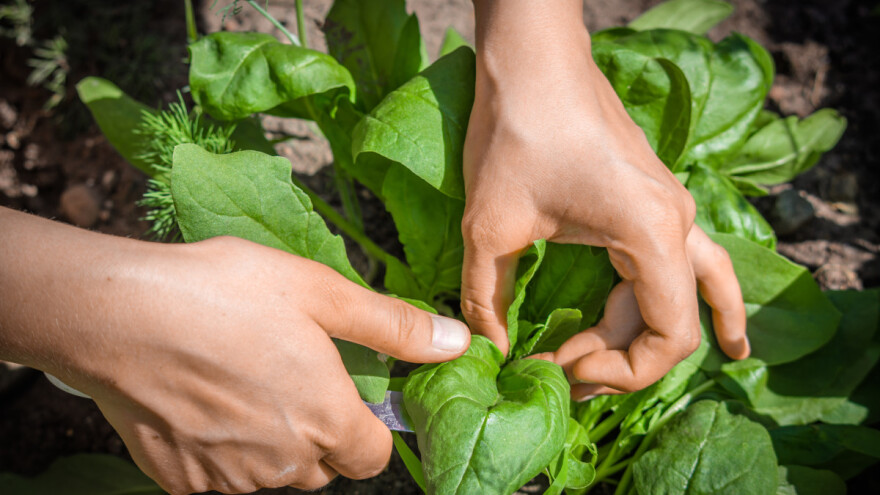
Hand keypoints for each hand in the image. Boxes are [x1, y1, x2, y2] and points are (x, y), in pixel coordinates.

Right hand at [0, 209, 469, 493]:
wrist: (118, 314)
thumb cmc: (223, 294)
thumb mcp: (321, 292)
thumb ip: (393, 326)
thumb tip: (457, 342)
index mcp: (327, 420)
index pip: (374, 458)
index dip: (367, 427)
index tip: (344, 392)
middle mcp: (284, 463)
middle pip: (323, 466)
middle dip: (318, 432)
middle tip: (287, 375)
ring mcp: (229, 478)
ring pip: (271, 473)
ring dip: (270, 442)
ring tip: (240, 380)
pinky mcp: (181, 481)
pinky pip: (220, 475)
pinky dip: (221, 449)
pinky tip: (202, 401)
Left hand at [461, 0, 747, 397]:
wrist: (533, 56)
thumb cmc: (517, 130)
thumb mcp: (490, 226)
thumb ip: (488, 297)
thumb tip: (486, 350)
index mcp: (651, 234)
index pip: (671, 336)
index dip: (621, 373)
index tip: (561, 368)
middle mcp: (676, 223)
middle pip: (675, 320)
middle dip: (620, 360)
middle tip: (563, 376)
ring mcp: (668, 208)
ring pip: (684, 292)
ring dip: (645, 337)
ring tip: (607, 377)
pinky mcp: (648, 197)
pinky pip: (679, 263)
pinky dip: (682, 301)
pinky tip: (701, 326)